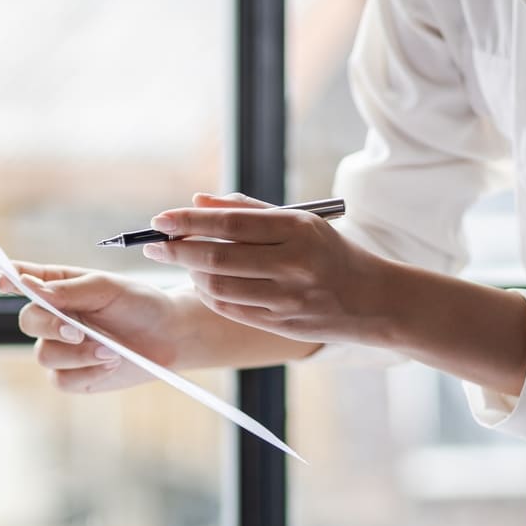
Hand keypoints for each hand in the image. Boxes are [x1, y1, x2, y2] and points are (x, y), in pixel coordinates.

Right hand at [0, 261, 188, 392]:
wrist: (168, 337)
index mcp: (57, 286)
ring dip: (77, 354)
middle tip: (77, 330)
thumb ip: (69, 290)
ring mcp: (60, 348)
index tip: (3, 279)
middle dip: (50, 326)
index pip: (21, 280)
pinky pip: (61, 379)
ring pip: (45, 355)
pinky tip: (110, 363)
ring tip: (111, 349)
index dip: (7, 279)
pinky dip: (86, 372)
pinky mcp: (71, 376)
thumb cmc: (138, 304)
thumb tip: (31, 288)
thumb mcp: (107, 289)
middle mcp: (53, 317)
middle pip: (28, 321)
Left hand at [141, 193, 391, 345]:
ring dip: (190, 273)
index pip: (230, 223)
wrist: (373, 300)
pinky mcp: (281, 324)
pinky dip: (207, 294)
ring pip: (218, 286)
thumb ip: (247, 210)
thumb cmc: (329, 253)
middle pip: (217, 256)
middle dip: (176, 250)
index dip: (189, 222)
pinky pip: (230, 309)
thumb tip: (197, 201)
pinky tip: (201, 282)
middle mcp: (292, 264)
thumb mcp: (299, 222)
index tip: (160, 220)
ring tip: (181, 261)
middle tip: (152, 244)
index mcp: (297, 229)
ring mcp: (287, 298)